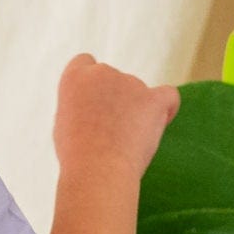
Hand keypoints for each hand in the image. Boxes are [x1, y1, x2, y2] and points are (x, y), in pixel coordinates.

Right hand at [53, 53, 178, 177]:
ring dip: (134, 112)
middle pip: (114, 81)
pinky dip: (166, 108)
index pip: (86, 63)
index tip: (91, 104)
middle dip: (114, 101)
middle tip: (107, 134)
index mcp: (75, 77)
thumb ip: (82, 106)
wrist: (96, 170)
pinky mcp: (153, 99)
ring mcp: (130, 83)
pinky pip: (168, 96)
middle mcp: (102, 72)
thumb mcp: (65, 123)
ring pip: (138, 94)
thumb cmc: (77, 155)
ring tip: (123, 143)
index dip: (91, 85)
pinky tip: (159, 122)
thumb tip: (100, 109)